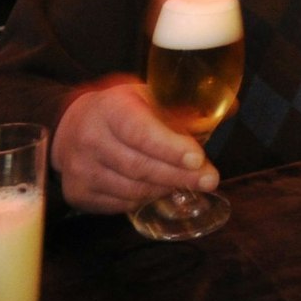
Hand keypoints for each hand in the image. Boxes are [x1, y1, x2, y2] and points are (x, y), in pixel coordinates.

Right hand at [52, 76, 218, 213]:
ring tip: (186, 183)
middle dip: (179, 175)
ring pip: (132, 189)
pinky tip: (158, 190)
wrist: (69, 125)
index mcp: (110, 108)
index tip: (198, 159)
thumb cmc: (120, 111)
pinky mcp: (77, 192)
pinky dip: (144, 200)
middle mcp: (90, 138)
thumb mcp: (146, 96)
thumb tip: (231, 108)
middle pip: (139, 166)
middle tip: (209, 180)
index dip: (170, 148)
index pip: (140, 132)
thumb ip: (184, 106)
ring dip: (164, 189)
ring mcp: (80, 168)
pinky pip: (119, 204)